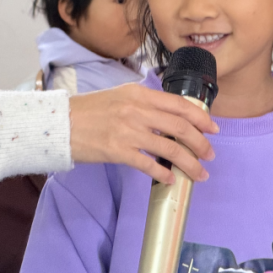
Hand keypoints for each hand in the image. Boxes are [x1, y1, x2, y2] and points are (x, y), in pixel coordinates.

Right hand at [69, 84, 217, 184]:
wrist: (60, 123)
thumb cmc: (88, 110)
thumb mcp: (118, 96)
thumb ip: (143, 103)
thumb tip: (169, 117)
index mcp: (138, 94)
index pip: (179, 104)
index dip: (201, 117)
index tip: (212, 128)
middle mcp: (136, 110)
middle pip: (181, 127)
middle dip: (201, 143)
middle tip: (209, 154)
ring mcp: (128, 131)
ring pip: (170, 148)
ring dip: (190, 163)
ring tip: (199, 173)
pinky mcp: (118, 151)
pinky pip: (149, 165)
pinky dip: (164, 173)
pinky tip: (171, 179)